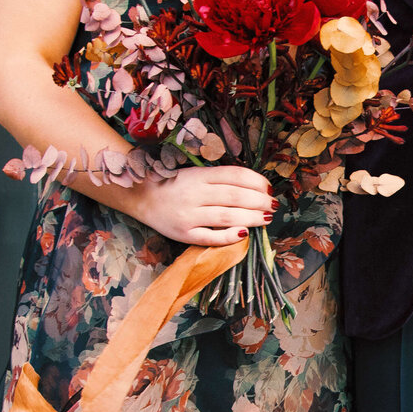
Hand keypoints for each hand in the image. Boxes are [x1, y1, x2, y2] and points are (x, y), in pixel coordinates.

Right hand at [129, 165, 273, 245]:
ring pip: (227, 215)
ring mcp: (189, 214)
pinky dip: (229, 236)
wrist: (140, 196)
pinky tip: (244, 233)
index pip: (235, 175)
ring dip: (251, 217)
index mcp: (200, 175)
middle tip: (273, 205)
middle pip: (235, 196)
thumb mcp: (195, 174)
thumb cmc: (174, 185)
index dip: (257, 181)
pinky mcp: (183, 234)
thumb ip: (220, 180)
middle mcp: (195, 193)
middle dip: (259, 201)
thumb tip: (254, 188)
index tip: (269, 188)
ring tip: (266, 218)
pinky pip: (211, 237)